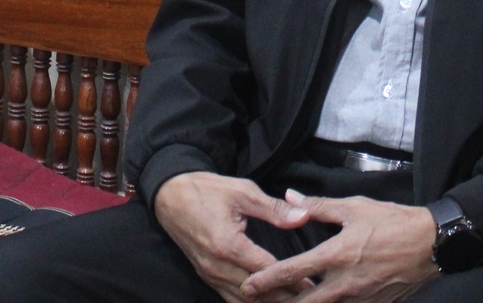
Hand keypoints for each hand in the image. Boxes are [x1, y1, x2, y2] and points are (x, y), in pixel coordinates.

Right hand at [154, 171, 312, 302]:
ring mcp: (208, 274)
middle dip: (284, 296)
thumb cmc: (207, 190)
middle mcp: (216, 266)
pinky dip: (250, 302)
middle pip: (257, 292)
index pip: (267, 270)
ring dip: (268, 302)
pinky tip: (266, 301)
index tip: (313, 282)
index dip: (292, 278)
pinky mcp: (205, 275)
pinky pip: (229, 297)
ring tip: (293, 302)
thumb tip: (303, 216)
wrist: (169, 195)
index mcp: (228, 245)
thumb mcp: (242, 192)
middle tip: (309, 297)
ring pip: (243, 300)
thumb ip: (274, 209)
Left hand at [237, 189, 438, 301]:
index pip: (293, 272)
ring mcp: (360, 298)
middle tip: (261, 301)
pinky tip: (322, 300)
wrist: (432, 244)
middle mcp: (345, 283)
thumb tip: (290, 198)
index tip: (249, 286)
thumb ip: (318, 207)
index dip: (267, 280)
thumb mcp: (353, 207)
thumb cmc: (392, 222)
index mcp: (336, 255)